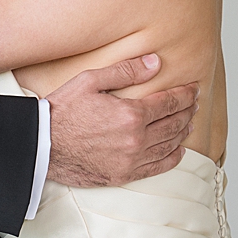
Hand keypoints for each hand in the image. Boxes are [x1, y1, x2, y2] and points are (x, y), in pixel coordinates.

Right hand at [46, 54, 198, 186]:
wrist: (42, 144)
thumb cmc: (62, 111)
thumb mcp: (91, 81)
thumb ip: (126, 71)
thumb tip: (155, 62)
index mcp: (130, 114)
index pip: (169, 103)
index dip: (185, 94)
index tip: (194, 88)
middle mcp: (136, 139)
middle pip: (173, 123)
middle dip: (188, 111)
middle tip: (195, 102)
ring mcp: (131, 160)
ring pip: (169, 145)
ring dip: (183, 131)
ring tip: (189, 122)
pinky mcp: (123, 175)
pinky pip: (157, 167)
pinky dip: (172, 158)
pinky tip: (178, 150)